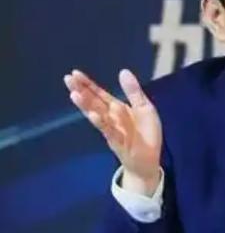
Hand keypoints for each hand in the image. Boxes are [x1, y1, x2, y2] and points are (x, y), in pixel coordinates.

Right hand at [64, 69, 161, 195]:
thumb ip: (133, 92)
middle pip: (93, 102)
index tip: (74, 73)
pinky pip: (109, 131)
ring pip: (98, 116)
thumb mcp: (145, 108)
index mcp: (117, 108)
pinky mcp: (119, 142)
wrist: (149, 161)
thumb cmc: (146, 134)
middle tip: (68, 80)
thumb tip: (123, 71)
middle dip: (81, 91)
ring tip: (74, 95)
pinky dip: (101, 123)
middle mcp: (111, 118)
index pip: (99, 94)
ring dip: (86, 106)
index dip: (87, 84)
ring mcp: (113, 130)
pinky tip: (93, 115)